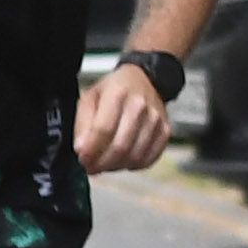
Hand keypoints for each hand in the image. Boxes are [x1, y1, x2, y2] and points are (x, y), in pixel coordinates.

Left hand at [75, 57, 174, 173]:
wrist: (144, 79)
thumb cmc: (112, 90)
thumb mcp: (89, 98)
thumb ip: (83, 123)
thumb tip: (81, 150)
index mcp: (118, 94)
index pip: (104, 130)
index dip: (91, 150)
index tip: (82, 160)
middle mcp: (140, 107)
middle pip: (120, 146)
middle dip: (102, 163)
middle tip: (91, 167)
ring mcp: (156, 120)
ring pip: (135, 156)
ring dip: (116, 166)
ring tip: (104, 164)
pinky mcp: (166, 131)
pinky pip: (150, 158)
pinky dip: (133, 165)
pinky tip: (122, 161)